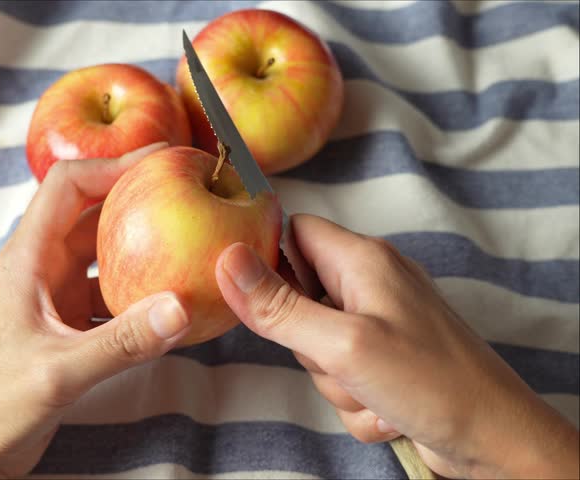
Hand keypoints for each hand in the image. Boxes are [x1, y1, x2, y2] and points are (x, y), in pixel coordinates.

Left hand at [0, 143, 190, 478]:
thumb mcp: (58, 372)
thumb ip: (121, 342)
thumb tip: (180, 307)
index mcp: (27, 259)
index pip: (68, 186)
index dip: (113, 165)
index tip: (163, 161)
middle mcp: (41, 268)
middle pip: (93, 213)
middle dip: (137, 199)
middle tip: (189, 193)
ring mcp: (55, 296)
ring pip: (104, 254)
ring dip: (142, 246)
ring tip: (190, 240)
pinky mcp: (67, 325)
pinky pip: (111, 294)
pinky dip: (141, 292)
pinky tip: (172, 303)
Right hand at [215, 215, 578, 478]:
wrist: (495, 442)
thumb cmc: (433, 382)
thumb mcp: (342, 344)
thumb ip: (279, 306)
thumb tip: (227, 259)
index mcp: (362, 261)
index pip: (291, 232)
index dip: (265, 258)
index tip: (250, 295)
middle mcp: (370, 286)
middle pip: (297, 300)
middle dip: (307, 345)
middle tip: (338, 359)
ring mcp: (378, 327)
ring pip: (316, 350)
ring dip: (334, 383)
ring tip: (373, 391)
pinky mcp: (384, 363)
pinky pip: (341, 380)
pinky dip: (355, 403)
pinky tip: (387, 411)